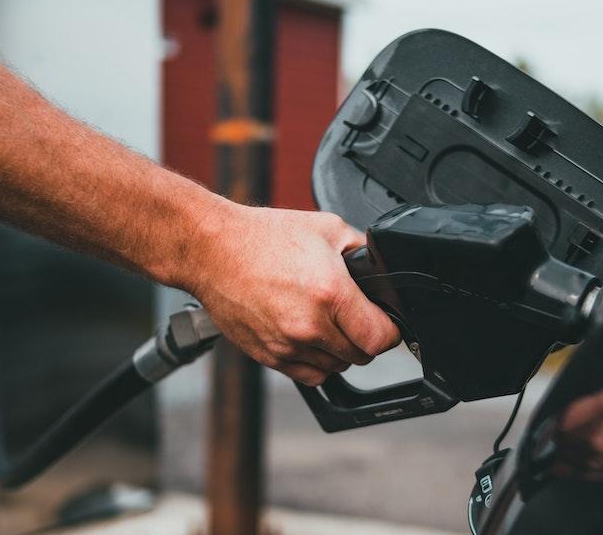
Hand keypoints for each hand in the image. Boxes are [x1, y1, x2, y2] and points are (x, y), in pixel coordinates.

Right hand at [189, 203, 400, 385]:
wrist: (213, 249)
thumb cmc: (264, 236)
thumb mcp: (327, 228)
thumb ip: (362, 252)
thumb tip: (382, 269)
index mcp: (330, 293)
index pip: (381, 338)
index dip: (390, 330)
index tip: (385, 322)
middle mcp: (310, 325)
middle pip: (361, 356)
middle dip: (364, 338)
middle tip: (355, 317)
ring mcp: (287, 345)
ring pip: (336, 368)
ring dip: (339, 351)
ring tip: (328, 323)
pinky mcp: (269, 356)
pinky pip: (309, 375)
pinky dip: (316, 362)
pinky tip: (310, 337)